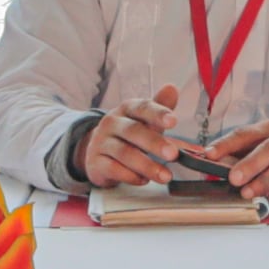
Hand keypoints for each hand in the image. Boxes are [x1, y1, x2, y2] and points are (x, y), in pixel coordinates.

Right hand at [78, 85, 193, 191]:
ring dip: (147, 166)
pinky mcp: (95, 162)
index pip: (142, 108)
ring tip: (165, 176)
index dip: (158, 113)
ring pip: (124, 153)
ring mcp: (102, 142)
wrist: (97, 150)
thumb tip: (172, 89)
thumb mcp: (144, 119)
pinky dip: (130, 176)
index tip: (173, 121)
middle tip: (173, 154)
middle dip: (154, 143)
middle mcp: (112, 123)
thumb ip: (160, 107)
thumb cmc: (128, 134)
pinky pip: (113, 169)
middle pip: (133, 131)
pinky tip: (143, 180)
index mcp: (127, 109)